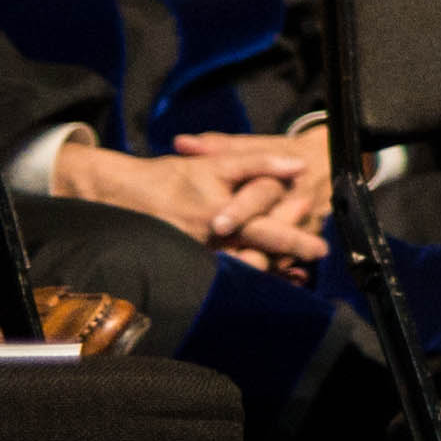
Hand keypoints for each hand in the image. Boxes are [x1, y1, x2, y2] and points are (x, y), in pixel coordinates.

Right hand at [53, 136, 318, 273]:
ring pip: (241, 268)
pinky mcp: (186, 262)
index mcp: (220, 215)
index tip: (321, 250)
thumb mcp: (217, 163)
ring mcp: (197, 254)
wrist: (120, 193)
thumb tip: (299, 165)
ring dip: (269, 271)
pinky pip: (221, 273)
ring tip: (295, 274)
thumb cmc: (171, 175)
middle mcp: (210, 240)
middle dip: (286, 261)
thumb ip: (259, 164)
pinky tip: (264, 277)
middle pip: (258, 256)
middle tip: (312, 263)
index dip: (295, 239)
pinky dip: (244, 275)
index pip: (267, 231)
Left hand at [178, 131, 337, 273]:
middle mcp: (298, 201)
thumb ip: (219, 146)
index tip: (217, 225)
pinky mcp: (309, 239)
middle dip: (252, 247)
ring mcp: (307, 223)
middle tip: (226, 261)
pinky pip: (290, 260)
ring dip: (262, 263)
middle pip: (276, 229)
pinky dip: (272, 272)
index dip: (240, 211)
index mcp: (282, 176)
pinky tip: (252, 283)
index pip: (261, 193)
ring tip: (234, 277)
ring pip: (285, 249)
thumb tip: (181, 143)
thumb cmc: (282, 151)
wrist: (328, 158)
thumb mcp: (255, 144)